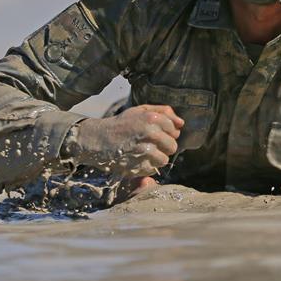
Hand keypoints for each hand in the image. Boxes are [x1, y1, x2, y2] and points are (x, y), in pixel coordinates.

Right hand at [67, 105, 183, 176]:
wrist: (98, 139)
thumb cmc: (121, 124)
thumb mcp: (140, 111)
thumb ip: (163, 112)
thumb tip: (181, 123)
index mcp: (151, 118)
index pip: (175, 129)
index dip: (168, 133)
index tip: (156, 133)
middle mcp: (150, 132)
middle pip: (172, 146)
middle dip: (164, 147)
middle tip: (150, 144)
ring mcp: (144, 150)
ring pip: (164, 160)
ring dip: (156, 158)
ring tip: (143, 152)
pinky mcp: (138, 165)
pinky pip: (153, 169)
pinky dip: (147, 166)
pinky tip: (137, 159)